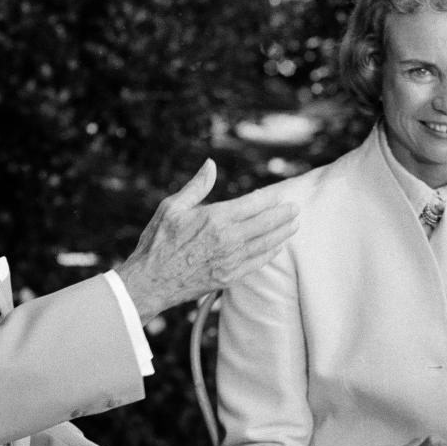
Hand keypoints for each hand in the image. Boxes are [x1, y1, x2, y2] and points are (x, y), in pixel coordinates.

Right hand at [115, 160, 298, 322]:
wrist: (150, 281)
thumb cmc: (157, 242)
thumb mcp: (172, 207)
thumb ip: (197, 186)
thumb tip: (210, 164)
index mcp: (215, 217)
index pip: (253, 204)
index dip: (270, 198)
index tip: (280, 194)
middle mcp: (228, 238)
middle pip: (266, 224)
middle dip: (283, 215)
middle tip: (295, 209)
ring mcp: (231, 260)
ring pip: (266, 244)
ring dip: (282, 233)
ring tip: (294, 225)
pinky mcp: (229, 277)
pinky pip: (257, 263)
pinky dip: (270, 254)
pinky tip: (277, 248)